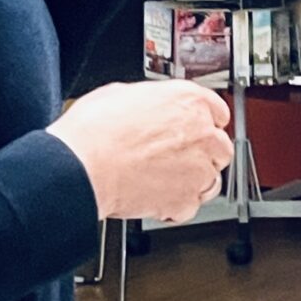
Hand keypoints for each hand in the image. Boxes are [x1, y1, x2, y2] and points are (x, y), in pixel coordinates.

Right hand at [46, 81, 234, 222]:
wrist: (80, 167)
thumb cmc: (93, 131)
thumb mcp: (121, 94)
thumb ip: (151, 101)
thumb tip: (150, 107)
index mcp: (188, 101)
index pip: (218, 112)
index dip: (207, 123)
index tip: (200, 130)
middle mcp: (202, 133)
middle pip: (220, 148)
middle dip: (203, 155)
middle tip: (177, 158)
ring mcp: (198, 169)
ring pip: (211, 180)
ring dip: (192, 182)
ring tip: (163, 181)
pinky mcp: (186, 199)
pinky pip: (190, 206)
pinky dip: (175, 205)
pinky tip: (155, 197)